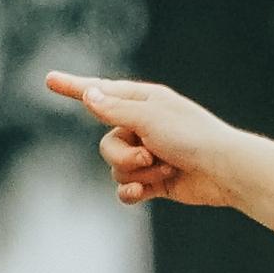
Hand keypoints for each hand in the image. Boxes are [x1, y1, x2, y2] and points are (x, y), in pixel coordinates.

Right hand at [43, 70, 250, 214]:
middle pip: (106, 143)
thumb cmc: (192, 137)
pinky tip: (144, 192)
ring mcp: (148, 154)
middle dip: (122, 155)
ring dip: (137, 173)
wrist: (225, 171)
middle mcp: (143, 125)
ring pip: (116, 168)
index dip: (74, 87)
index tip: (48, 80)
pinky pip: (126, 188)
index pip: (100, 92)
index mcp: (144, 101)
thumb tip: (89, 94)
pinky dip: (133, 191)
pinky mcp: (154, 180)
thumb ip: (114, 109)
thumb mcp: (149, 118)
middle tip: (149, 155)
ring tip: (164, 168)